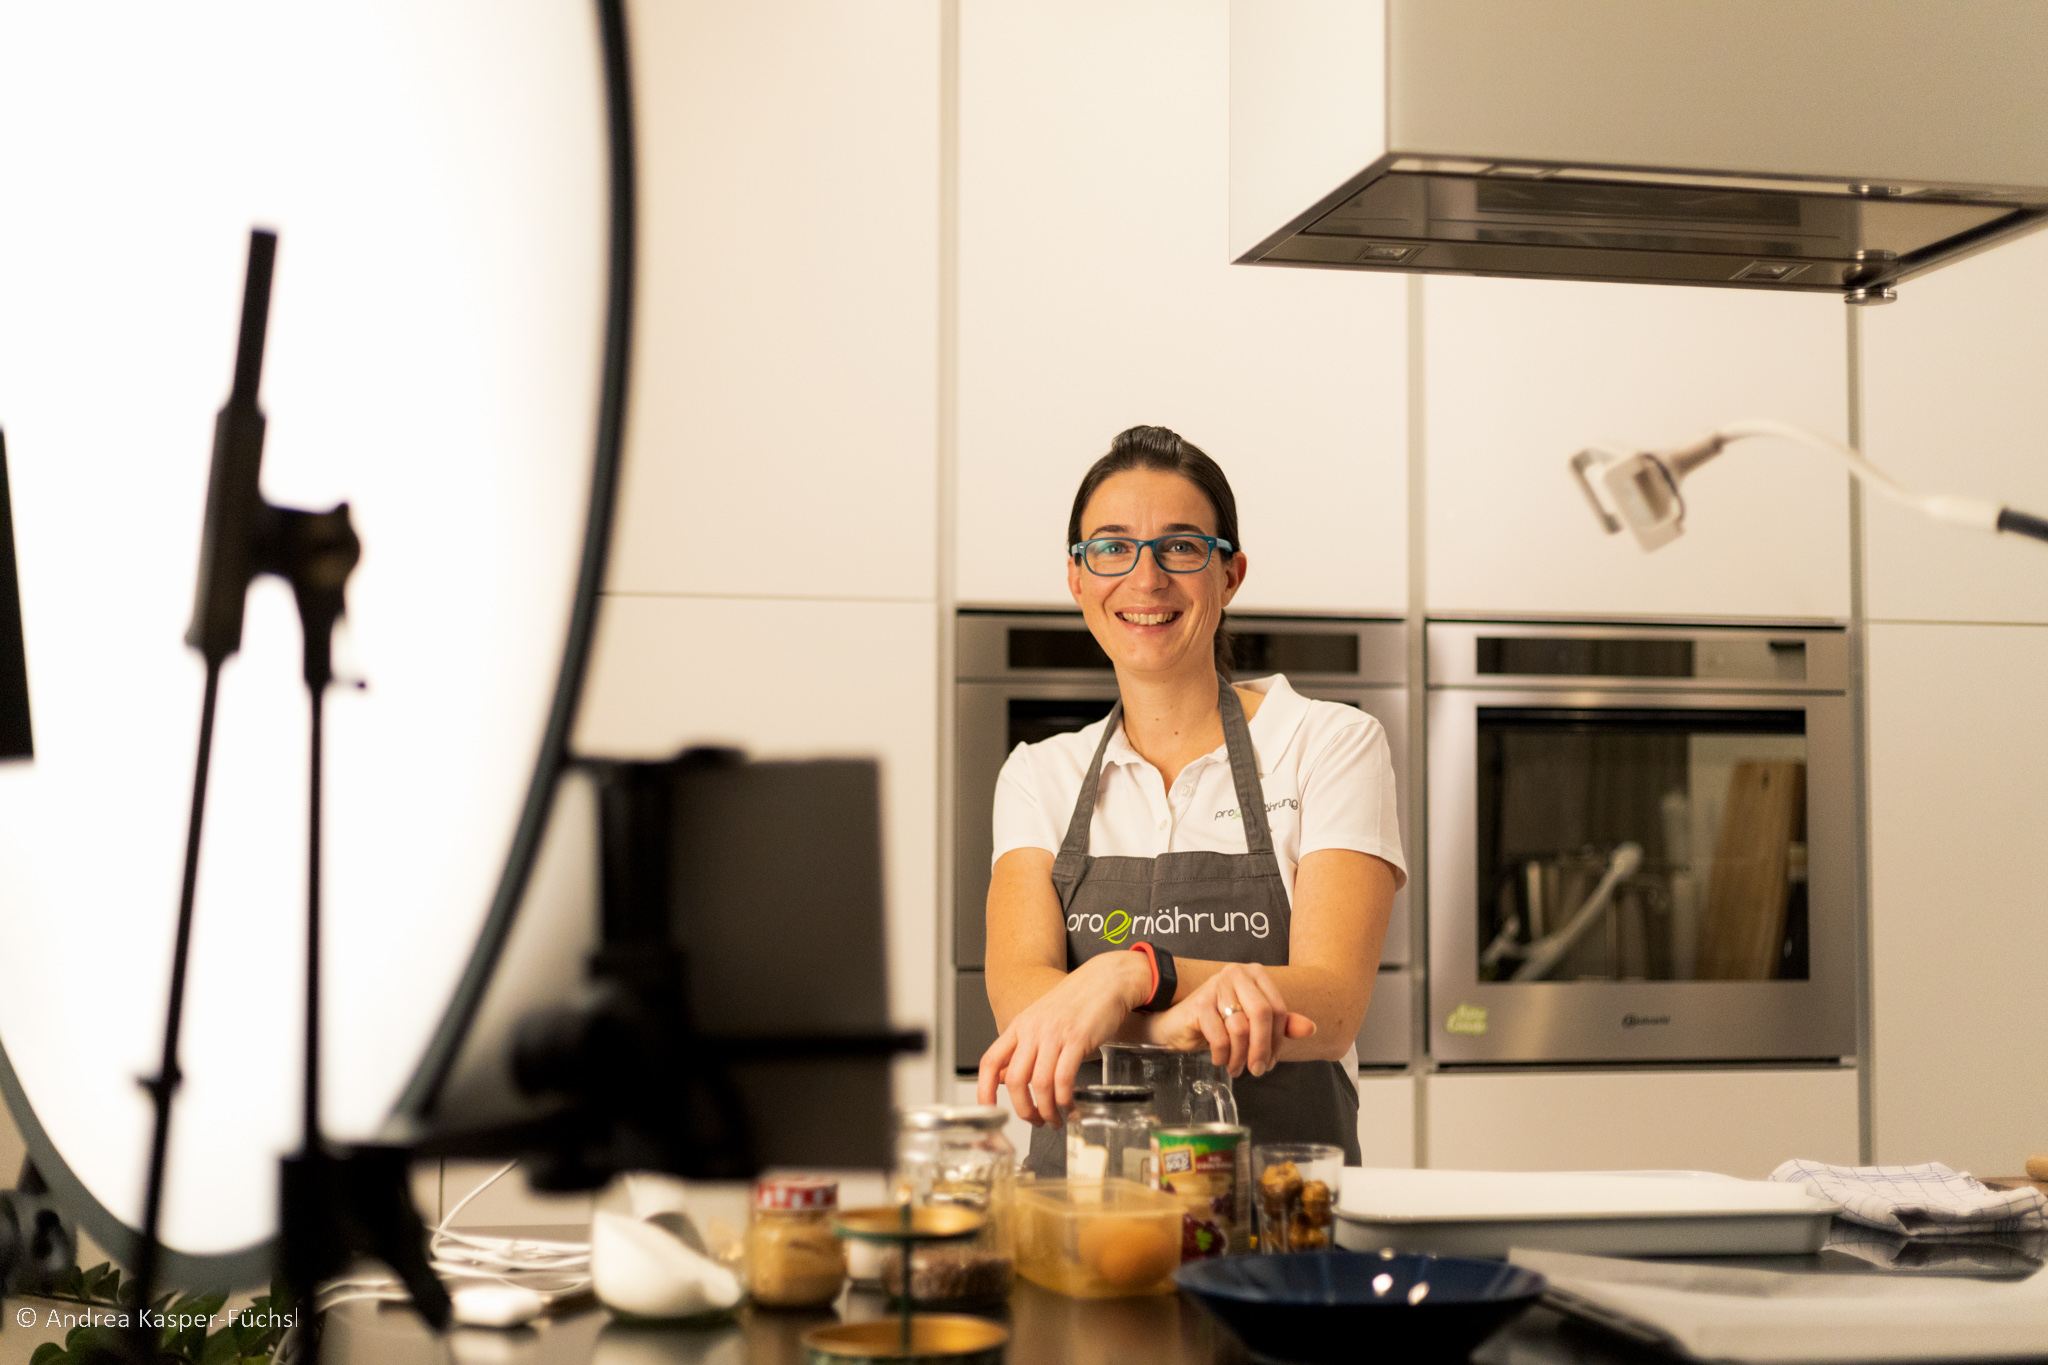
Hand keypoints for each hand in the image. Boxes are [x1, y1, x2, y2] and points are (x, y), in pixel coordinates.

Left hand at [976, 950, 1149, 1127]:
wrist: (1105, 979)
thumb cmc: (1076, 1002)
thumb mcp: (1041, 1021)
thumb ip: (1023, 1048)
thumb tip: (1002, 1078)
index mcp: (1020, 1026)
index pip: (990, 1061)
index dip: (983, 1090)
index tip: (988, 1110)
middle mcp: (1033, 1030)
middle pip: (1014, 1080)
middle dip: (1024, 1109)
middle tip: (1035, 1121)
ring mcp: (1054, 1034)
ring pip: (1040, 1084)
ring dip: (1047, 1110)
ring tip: (1055, 1120)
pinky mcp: (1078, 1040)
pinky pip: (1064, 1078)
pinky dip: (1065, 1099)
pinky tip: (1070, 1106)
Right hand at [1143, 962, 1314, 1076]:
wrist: (1178, 1026)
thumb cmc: (1219, 1023)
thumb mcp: (1253, 1023)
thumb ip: (1281, 1024)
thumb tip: (1310, 1029)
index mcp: (1254, 975)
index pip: (1277, 1008)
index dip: (1278, 1039)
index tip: (1272, 1061)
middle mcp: (1236, 974)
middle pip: (1262, 1014)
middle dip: (1263, 1048)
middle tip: (1258, 1070)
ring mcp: (1216, 986)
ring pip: (1241, 1028)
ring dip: (1241, 1057)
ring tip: (1237, 1068)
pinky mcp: (1199, 1004)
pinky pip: (1220, 1037)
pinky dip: (1223, 1055)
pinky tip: (1220, 1060)